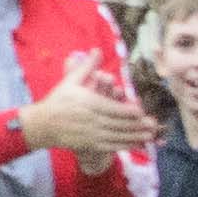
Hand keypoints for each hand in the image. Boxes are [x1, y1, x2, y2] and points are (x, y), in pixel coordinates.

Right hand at [18, 55, 154, 158]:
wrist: (43, 125)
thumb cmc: (58, 101)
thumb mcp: (70, 81)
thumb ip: (87, 67)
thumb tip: (97, 50)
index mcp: (89, 103)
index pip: (113, 108)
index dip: (128, 111)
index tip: (141, 111)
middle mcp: (92, 119)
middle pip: (119, 123)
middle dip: (138, 125)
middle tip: (154, 124)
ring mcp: (92, 134)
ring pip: (118, 136)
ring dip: (135, 136)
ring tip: (150, 135)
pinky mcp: (90, 144)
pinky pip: (111, 146)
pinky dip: (125, 145)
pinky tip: (136, 144)